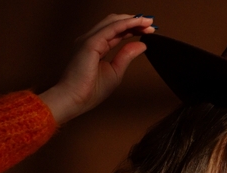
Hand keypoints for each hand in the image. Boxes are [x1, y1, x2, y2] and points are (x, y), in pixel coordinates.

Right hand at [38, 14, 155, 123]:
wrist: (75, 99)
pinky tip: (137, 23)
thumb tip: (141, 45)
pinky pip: (111, 29)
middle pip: (115, 23)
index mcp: (96, 46)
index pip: (116, 31)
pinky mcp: (90, 43)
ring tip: (148, 22)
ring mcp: (89, 39)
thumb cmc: (90, 90)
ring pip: (112, 22)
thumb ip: (126, 55)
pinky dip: (125, 24)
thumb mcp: (115, 71)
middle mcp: (91, 40)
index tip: (148, 30)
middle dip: (134, 21)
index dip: (132, 28)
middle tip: (151, 23)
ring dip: (132, 20)